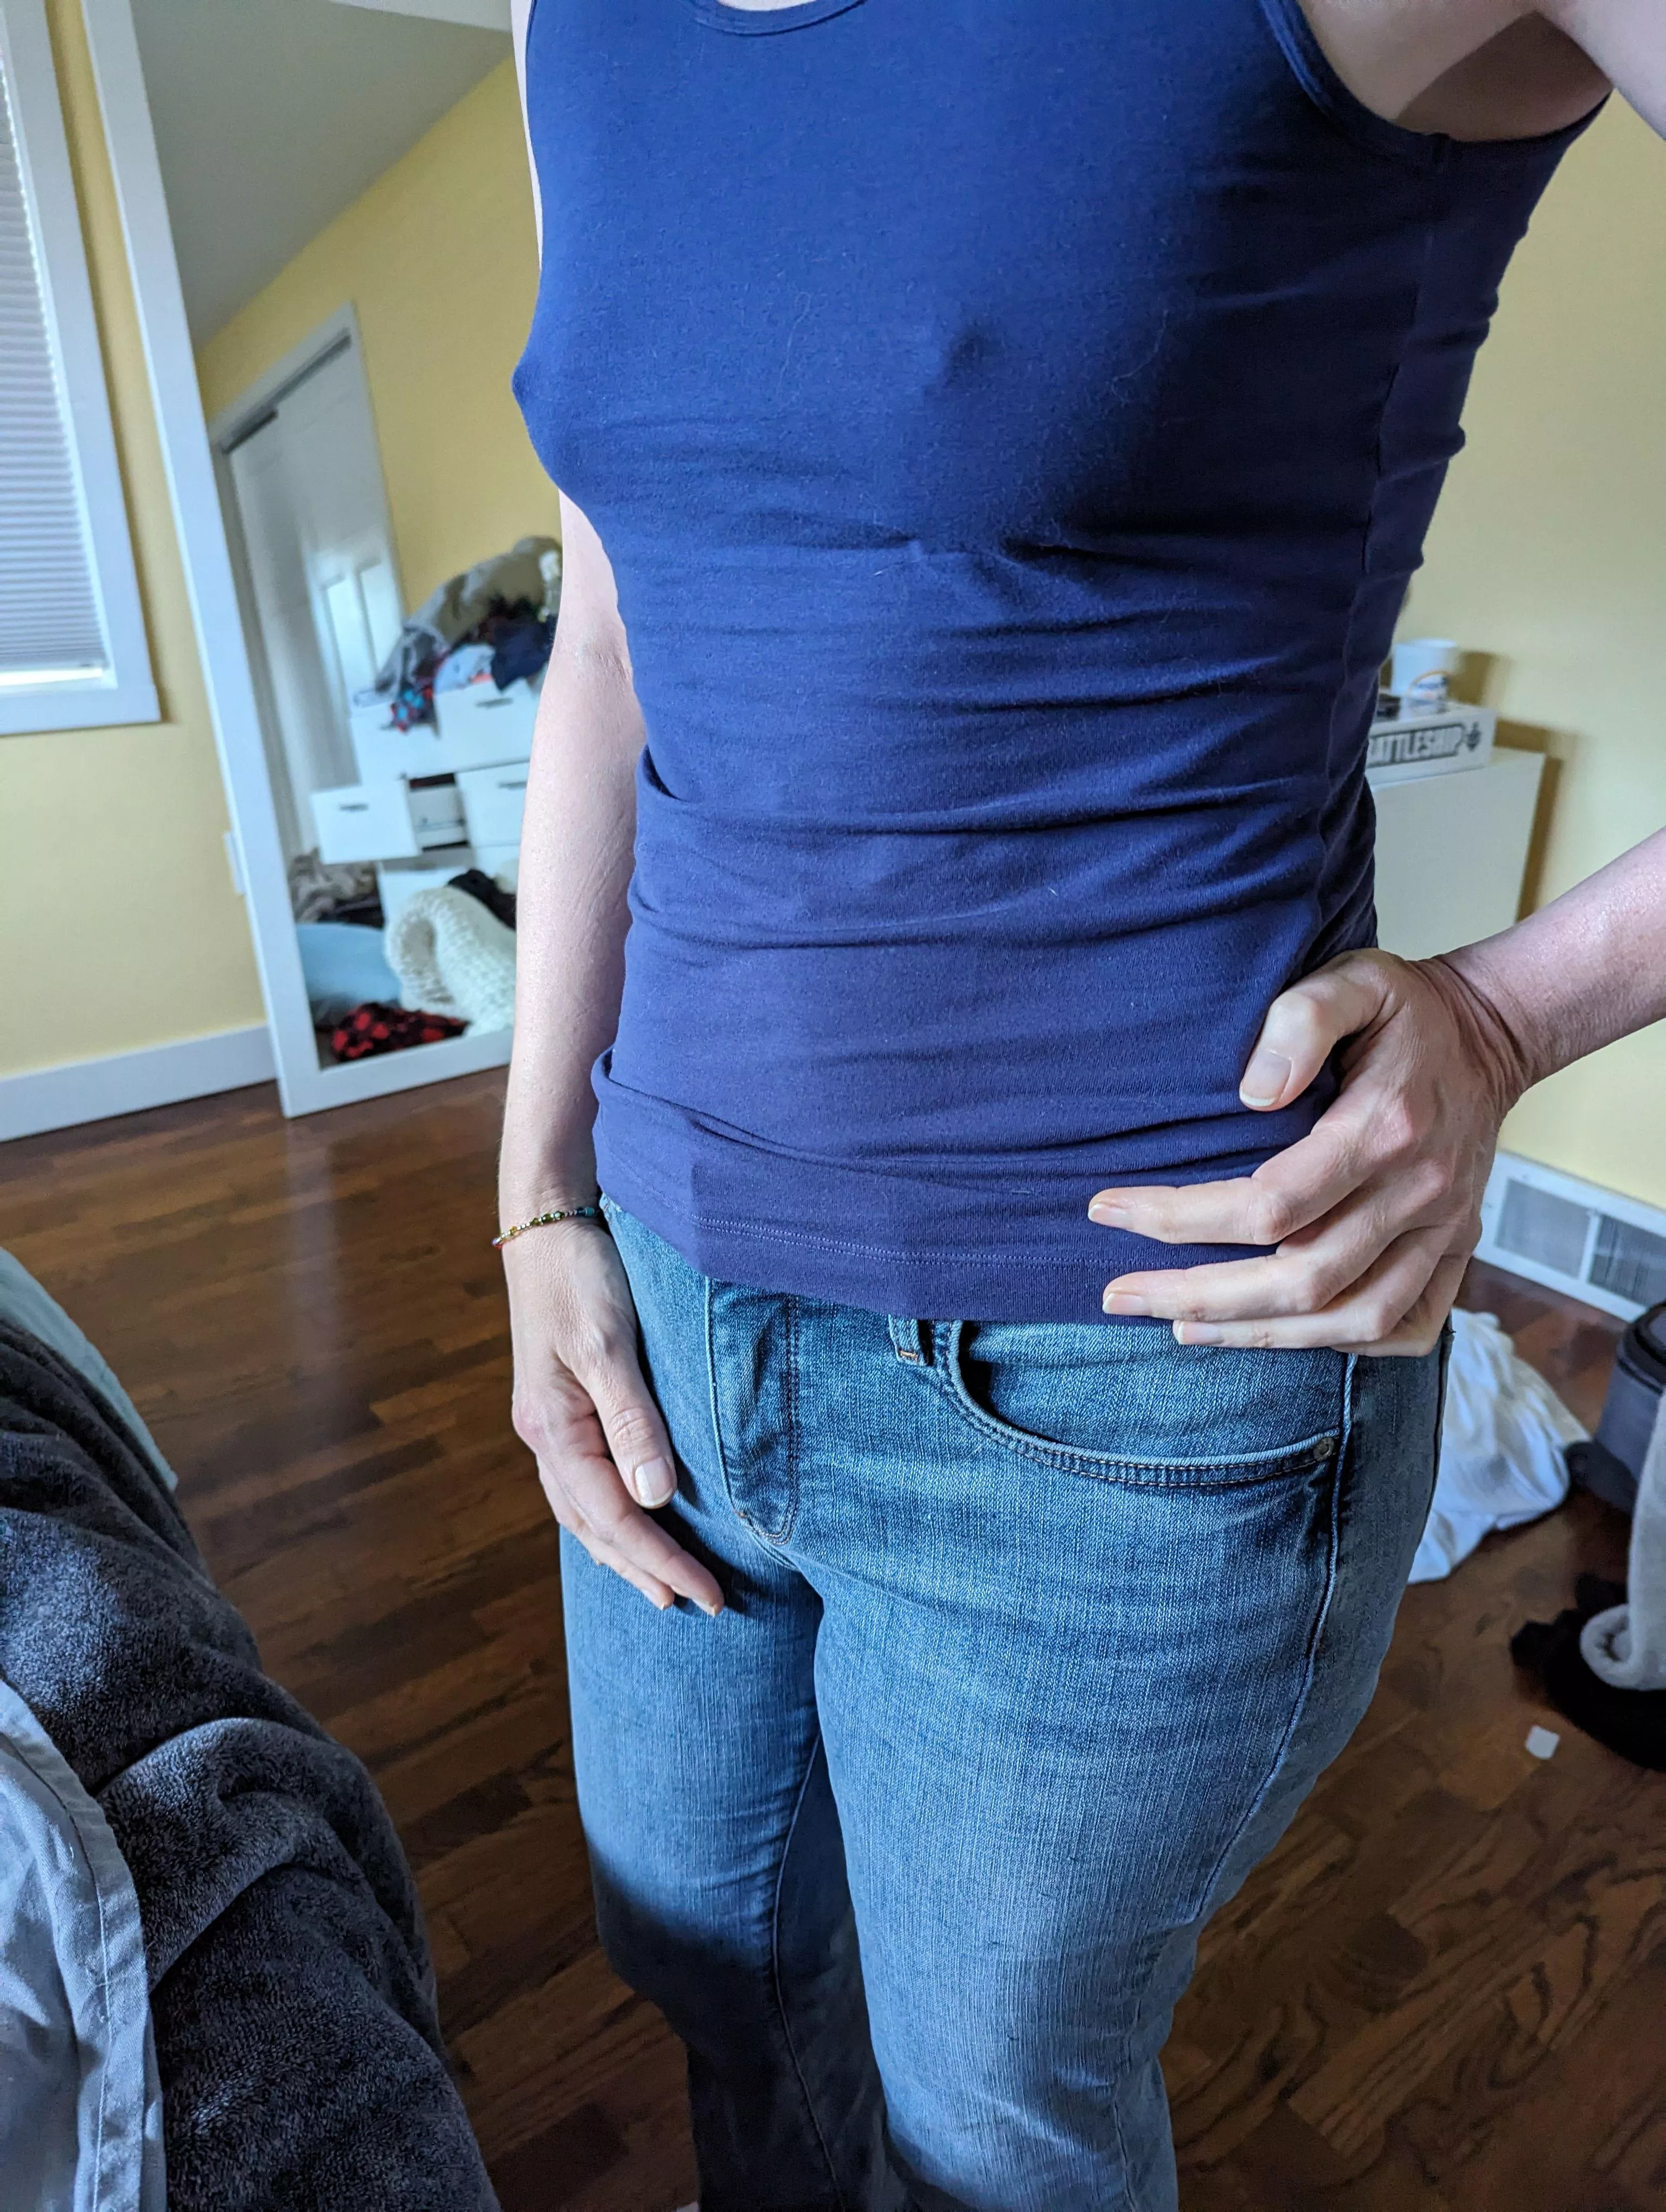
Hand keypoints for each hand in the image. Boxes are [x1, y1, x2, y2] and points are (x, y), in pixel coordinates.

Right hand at [503, 1220, 722, 1612]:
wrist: (547, 1222)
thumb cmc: (581, 1274)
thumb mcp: (608, 1342)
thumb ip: (632, 1420)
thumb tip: (654, 1499)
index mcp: (555, 1427)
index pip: (614, 1518)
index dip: (661, 1561)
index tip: (708, 1595)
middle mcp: (545, 1434)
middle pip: (594, 1527)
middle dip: (645, 1571)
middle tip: (698, 1606)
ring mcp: (549, 1422)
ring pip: (584, 1511)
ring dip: (622, 1553)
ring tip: (661, 1586)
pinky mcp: (561, 1406)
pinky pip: (583, 1483)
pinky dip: (606, 1517)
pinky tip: (626, 1524)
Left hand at [1089, 949, 1530, 1354]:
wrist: (1494, 1033)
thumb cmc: (1407, 1008)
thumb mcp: (1354, 980)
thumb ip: (1300, 1021)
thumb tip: (1251, 1092)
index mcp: (1383, 1129)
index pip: (1269, 1204)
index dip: (1181, 1218)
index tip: (1107, 1211)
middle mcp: (1418, 1193)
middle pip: (1302, 1279)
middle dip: (1200, 1296)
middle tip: (1119, 1295)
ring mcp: (1444, 1231)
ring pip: (1353, 1319)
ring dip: (1261, 1335)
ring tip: (1179, 1326)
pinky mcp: (1456, 1250)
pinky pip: (1407, 1327)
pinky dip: (1344, 1346)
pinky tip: (1280, 1335)